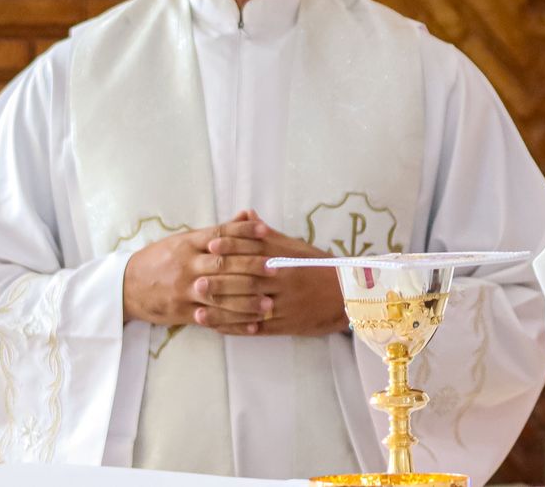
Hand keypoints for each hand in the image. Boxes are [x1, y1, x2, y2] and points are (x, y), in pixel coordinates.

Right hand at [123, 211, 276, 329]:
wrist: (127, 285)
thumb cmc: (162, 259)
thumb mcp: (185, 240)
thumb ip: (218, 231)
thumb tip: (248, 214)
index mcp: (189, 244)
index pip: (220, 235)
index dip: (243, 232)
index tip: (266, 231)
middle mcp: (187, 265)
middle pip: (223, 265)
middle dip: (251, 267)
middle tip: (276, 268)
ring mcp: (184, 290)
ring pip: (219, 295)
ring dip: (246, 300)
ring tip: (269, 303)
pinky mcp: (182, 312)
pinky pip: (211, 319)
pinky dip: (233, 323)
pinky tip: (252, 325)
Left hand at [201, 211, 346, 336]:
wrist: (348, 295)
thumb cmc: (320, 267)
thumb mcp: (298, 248)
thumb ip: (269, 236)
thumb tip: (246, 215)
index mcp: (286, 259)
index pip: (256, 250)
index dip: (232, 247)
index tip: (211, 245)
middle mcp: (284, 281)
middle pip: (248, 281)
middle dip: (221, 282)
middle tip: (196, 282)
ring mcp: (284, 305)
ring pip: (249, 308)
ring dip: (222, 311)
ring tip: (198, 312)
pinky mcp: (285, 325)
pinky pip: (256, 328)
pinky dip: (236, 329)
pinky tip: (218, 328)